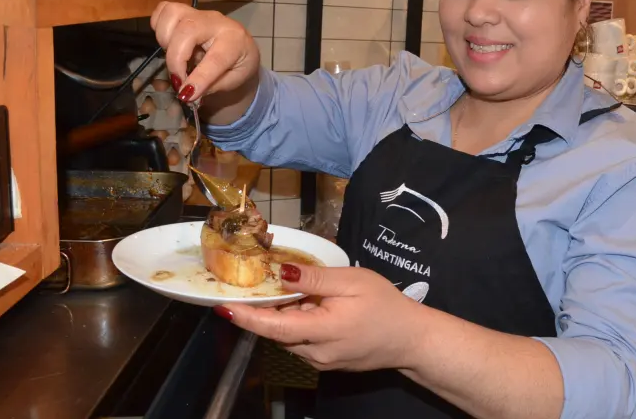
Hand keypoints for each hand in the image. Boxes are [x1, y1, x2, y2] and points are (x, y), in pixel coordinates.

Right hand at [150, 2, 260, 101]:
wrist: (241, 48)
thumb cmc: (238, 65)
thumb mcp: (235, 81)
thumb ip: (212, 86)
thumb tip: (187, 92)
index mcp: (235, 40)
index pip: (215, 59)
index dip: (198, 77)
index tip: (185, 94)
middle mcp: (216, 22)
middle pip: (187, 30)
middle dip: (176, 59)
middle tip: (178, 79)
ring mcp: (199, 13)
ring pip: (172, 14)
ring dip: (165, 40)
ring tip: (176, 57)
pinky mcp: (185, 10)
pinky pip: (163, 10)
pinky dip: (159, 27)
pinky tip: (169, 42)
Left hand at [217, 264, 428, 371]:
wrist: (411, 339)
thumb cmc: (386, 305)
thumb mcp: (352, 282)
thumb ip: (315, 278)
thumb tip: (282, 273)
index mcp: (321, 330)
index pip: (273, 326)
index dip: (246, 317)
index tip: (223, 307)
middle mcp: (315, 353)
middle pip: (277, 331)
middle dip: (266, 309)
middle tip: (258, 283)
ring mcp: (321, 361)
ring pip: (289, 337)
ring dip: (284, 315)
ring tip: (294, 290)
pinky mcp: (327, 362)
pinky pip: (302, 342)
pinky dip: (298, 323)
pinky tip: (311, 306)